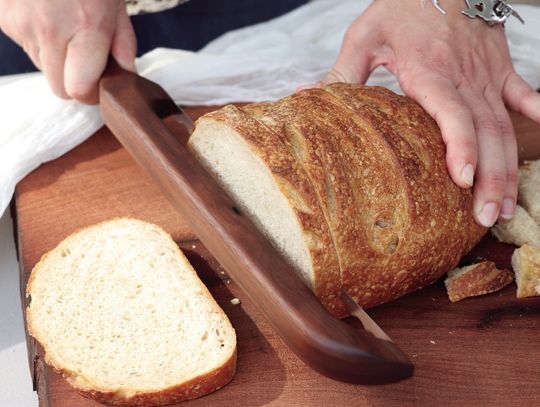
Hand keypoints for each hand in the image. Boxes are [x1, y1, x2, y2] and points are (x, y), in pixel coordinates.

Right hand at [0, 0, 136, 103]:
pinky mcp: (3, 18)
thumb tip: (125, 75)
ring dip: (57, 57)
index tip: (99, 86)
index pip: (79, 89)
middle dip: (74, 80)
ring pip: (42, 66)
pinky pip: (26, 45)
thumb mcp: (115, 1)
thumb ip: (122, 43)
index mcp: (86, 26)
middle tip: (86, 60)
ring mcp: (21, 23)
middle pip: (58, 87)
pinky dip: (39, 38)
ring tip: (66, 25)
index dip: (91, 93)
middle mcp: (50, 29)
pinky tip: (47, 13)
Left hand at [321, 0, 539, 226]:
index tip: (463, 179)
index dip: (460, 145)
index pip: (450, 112)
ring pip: (505, 125)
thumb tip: (303, 96)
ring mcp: (486, 75)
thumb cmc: (402, 5)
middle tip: (485, 218)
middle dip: (489, 178)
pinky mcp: (500, 69)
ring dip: (508, 167)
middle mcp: (464, 78)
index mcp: (429, 71)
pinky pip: (523, 94)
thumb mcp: (365, 35)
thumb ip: (341, 72)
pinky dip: (538, 115)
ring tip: (503, 206)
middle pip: (484, 132)